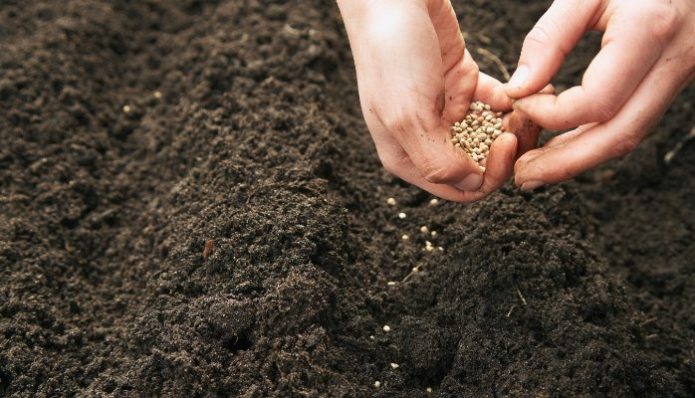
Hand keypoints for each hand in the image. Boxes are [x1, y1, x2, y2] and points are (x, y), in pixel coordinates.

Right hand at [338, 0, 528, 201]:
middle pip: (479, 164)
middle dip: (507, 151)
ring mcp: (444, 110)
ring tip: (529, 107)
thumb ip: (437, 161)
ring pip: (490, 135)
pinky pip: (493, 103)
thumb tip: (471, 183)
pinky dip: (509, 100)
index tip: (506, 143)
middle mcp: (426, 138)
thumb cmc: (390, 54)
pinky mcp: (461, 82)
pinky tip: (518, 89)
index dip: (488, 175)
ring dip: (514, 126)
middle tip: (525, 125)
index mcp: (406, 156)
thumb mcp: (408, 116)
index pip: (458, 188)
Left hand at [506, 0, 694, 189]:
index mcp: (649, 30)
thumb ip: (550, 38)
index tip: (518, 104)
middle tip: (522, 177)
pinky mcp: (673, 79)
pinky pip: (633, 121)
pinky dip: (595, 140)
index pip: (597, 101)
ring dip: (579, 159)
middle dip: (566, 163)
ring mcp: (680, 74)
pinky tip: (562, 147)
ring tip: (534, 170)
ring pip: (629, 135)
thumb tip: (518, 89)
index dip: (551, 114)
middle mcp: (674, 61)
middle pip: (619, 134)